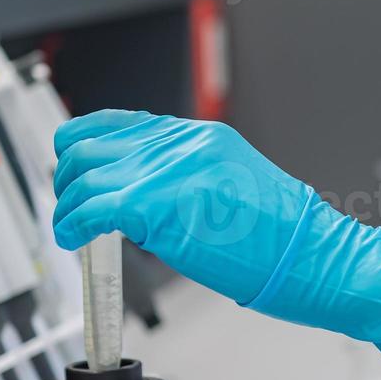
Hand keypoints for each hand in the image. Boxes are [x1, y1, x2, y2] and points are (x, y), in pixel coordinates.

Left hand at [53, 111, 380, 379]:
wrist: (313, 256)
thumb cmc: (285, 239)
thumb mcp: (235, 187)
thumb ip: (189, 181)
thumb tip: (147, 200)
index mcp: (201, 137)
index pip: (121, 123)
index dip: (87, 147)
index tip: (79, 172)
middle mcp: (182, 143)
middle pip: (90, 141)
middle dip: (68, 177)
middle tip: (70, 204)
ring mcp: (169, 170)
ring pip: (83, 174)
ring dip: (67, 205)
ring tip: (72, 229)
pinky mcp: (159, 204)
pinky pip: (92, 207)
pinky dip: (72, 225)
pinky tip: (75, 240)